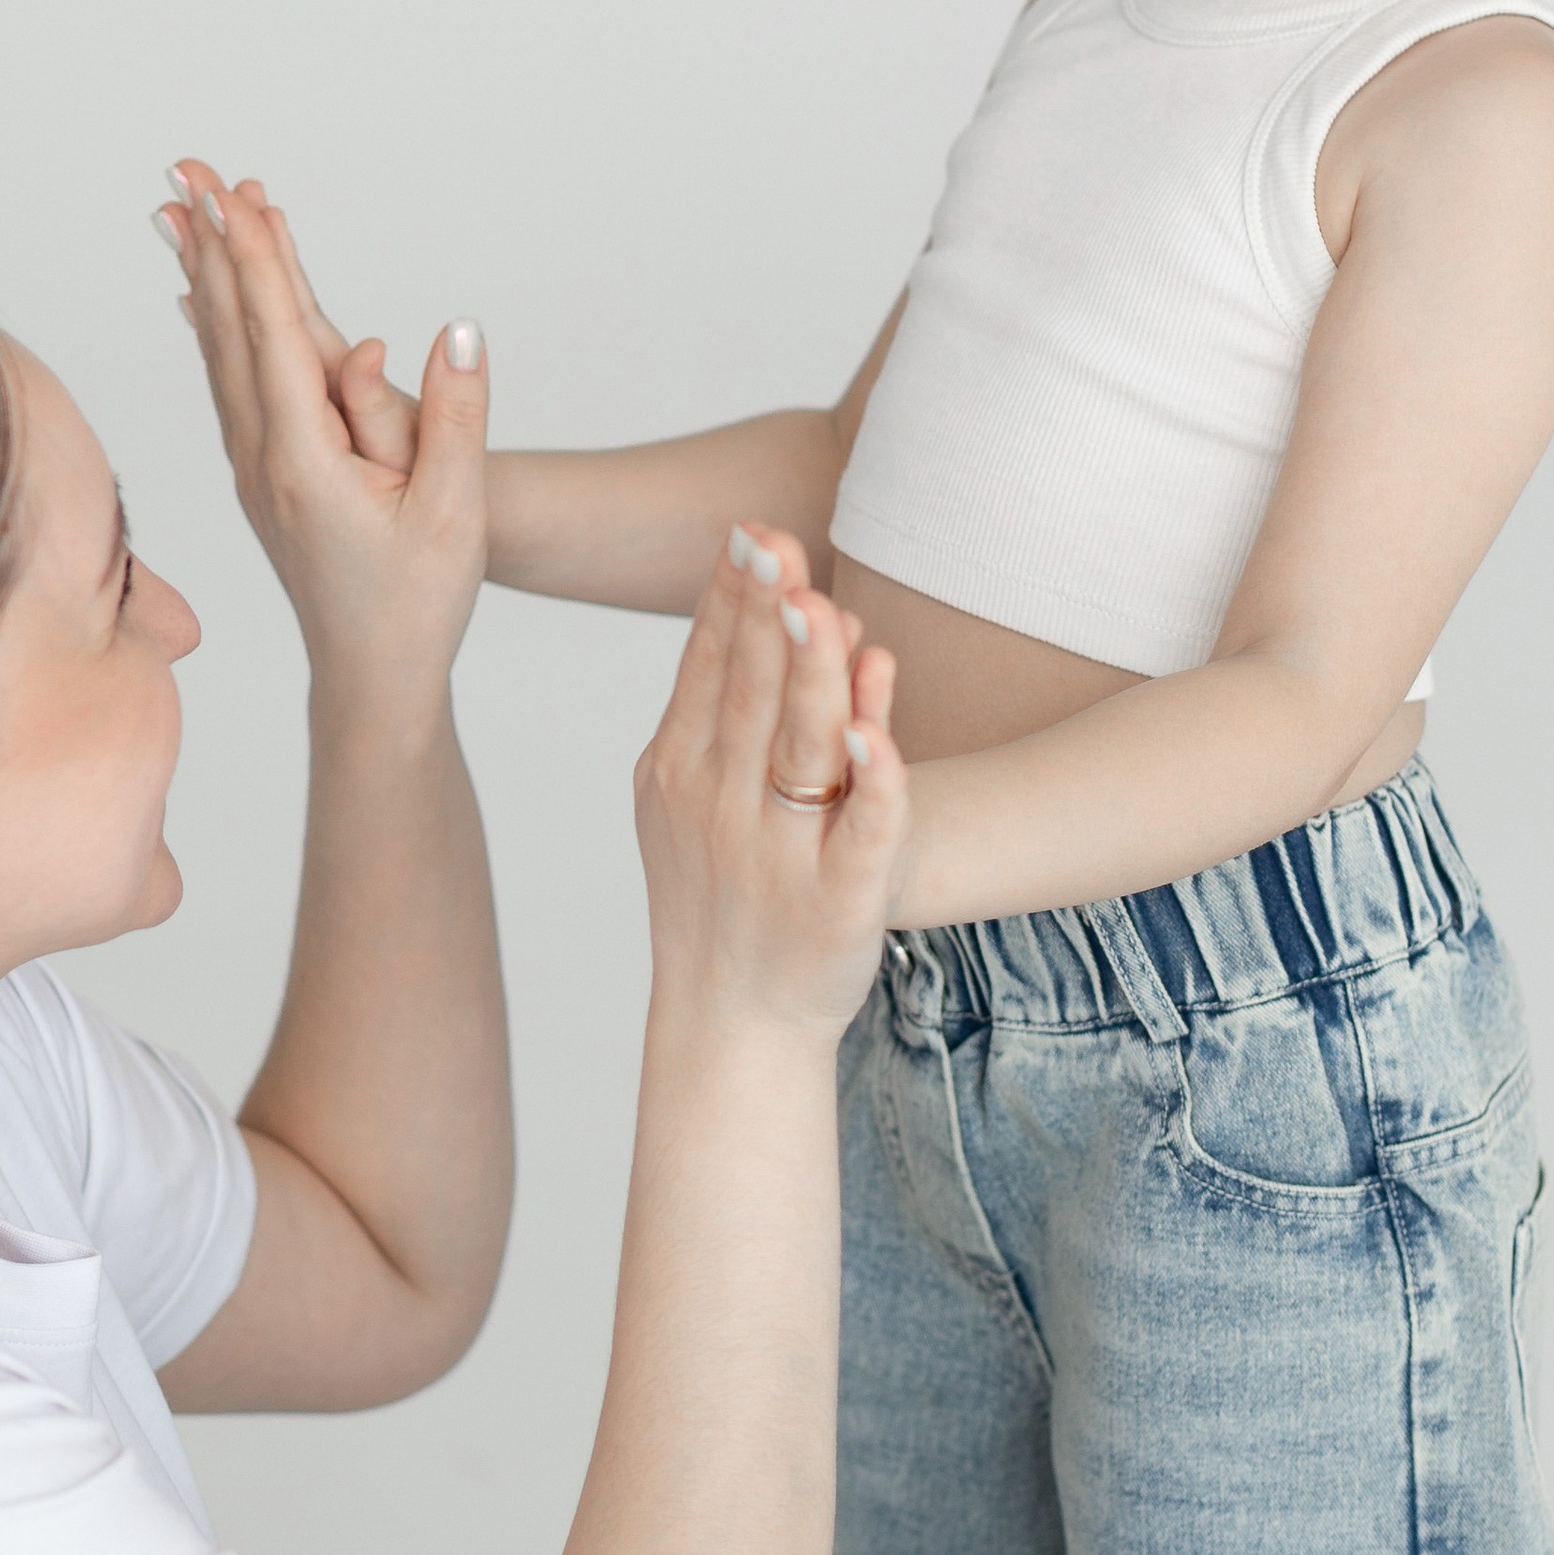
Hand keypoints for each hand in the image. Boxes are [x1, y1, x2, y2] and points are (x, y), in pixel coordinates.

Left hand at [158, 163, 483, 693]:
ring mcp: (254, 470)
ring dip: (205, 278)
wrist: (373, 677)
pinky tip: (198, 300)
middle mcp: (263, 460)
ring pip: (221, 355)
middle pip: (231, 333)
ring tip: (184, 212)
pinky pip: (229, 384)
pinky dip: (213, 328)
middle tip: (189, 173)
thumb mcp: (455, 511)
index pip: (277, 340)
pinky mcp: (263, 478)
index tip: (237, 196)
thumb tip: (453, 330)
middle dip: (214, 247)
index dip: (256, 261)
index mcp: (306, 462)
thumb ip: (453, 417)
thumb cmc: (420, 601)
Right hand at [636, 520, 905, 1041]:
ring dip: (813, 678)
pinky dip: (872, 784)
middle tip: (778, 544)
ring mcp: (779, 855)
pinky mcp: (839, 902)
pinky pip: (863, 834)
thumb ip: (719, 704)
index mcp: (678, 770)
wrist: (728, 1022)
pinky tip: (875, 734)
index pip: (709, 667)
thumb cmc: (716, 896)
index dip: (730, 598)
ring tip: (821, 608)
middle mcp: (722, 806)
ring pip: (802, 750)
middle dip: (766, 617)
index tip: (749, 531)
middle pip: (753, 695)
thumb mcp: (684, 795)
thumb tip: (770, 606)